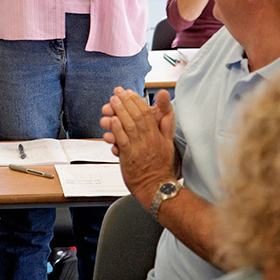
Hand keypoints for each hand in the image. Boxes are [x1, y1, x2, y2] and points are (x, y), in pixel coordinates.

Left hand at [100, 87, 176, 206]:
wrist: (157, 188)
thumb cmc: (161, 166)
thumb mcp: (168, 143)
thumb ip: (166, 125)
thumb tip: (168, 111)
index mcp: (157, 135)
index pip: (147, 113)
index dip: (137, 101)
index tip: (128, 92)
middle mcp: (149, 139)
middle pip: (137, 116)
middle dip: (126, 101)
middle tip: (117, 91)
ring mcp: (139, 148)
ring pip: (130, 126)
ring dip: (120, 111)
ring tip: (112, 101)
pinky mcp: (130, 157)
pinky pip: (123, 141)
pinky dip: (117, 130)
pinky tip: (112, 120)